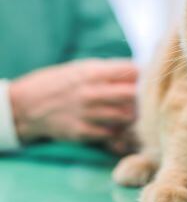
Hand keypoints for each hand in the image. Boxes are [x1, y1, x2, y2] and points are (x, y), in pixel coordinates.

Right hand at [9, 59, 137, 144]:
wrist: (27, 106)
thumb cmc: (62, 83)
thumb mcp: (83, 68)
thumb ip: (111, 70)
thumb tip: (141, 72)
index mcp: (93, 72)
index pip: (133, 71)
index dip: (143, 75)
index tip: (144, 79)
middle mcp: (91, 92)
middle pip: (134, 94)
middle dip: (142, 97)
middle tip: (143, 99)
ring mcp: (87, 114)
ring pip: (127, 116)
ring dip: (133, 115)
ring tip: (131, 113)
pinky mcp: (82, 133)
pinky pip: (112, 133)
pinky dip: (118, 130)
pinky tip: (116, 126)